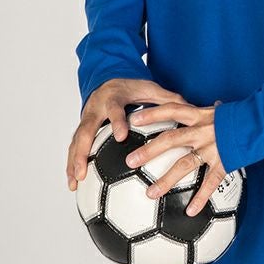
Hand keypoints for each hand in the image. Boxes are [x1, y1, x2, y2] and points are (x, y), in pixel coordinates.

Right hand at [67, 78, 186, 191]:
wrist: (108, 80)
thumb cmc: (131, 87)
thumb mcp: (149, 89)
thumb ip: (167, 99)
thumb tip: (191, 109)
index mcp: (113, 98)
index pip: (114, 110)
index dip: (116, 122)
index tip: (121, 136)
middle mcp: (95, 109)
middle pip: (84, 131)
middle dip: (82, 151)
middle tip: (84, 171)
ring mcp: (85, 120)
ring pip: (75, 142)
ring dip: (73, 162)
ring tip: (75, 183)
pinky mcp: (81, 130)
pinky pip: (74, 148)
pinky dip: (72, 165)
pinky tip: (74, 184)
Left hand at [125, 99, 225, 216]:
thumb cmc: (243, 116)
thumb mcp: (223, 110)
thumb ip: (213, 111)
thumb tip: (214, 104)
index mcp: (200, 115)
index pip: (171, 109)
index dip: (152, 112)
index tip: (133, 118)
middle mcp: (203, 130)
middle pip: (171, 139)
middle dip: (149, 151)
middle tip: (130, 162)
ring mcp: (213, 148)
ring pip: (185, 164)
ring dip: (167, 180)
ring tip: (151, 194)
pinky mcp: (225, 162)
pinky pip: (210, 182)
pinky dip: (200, 198)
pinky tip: (190, 211)